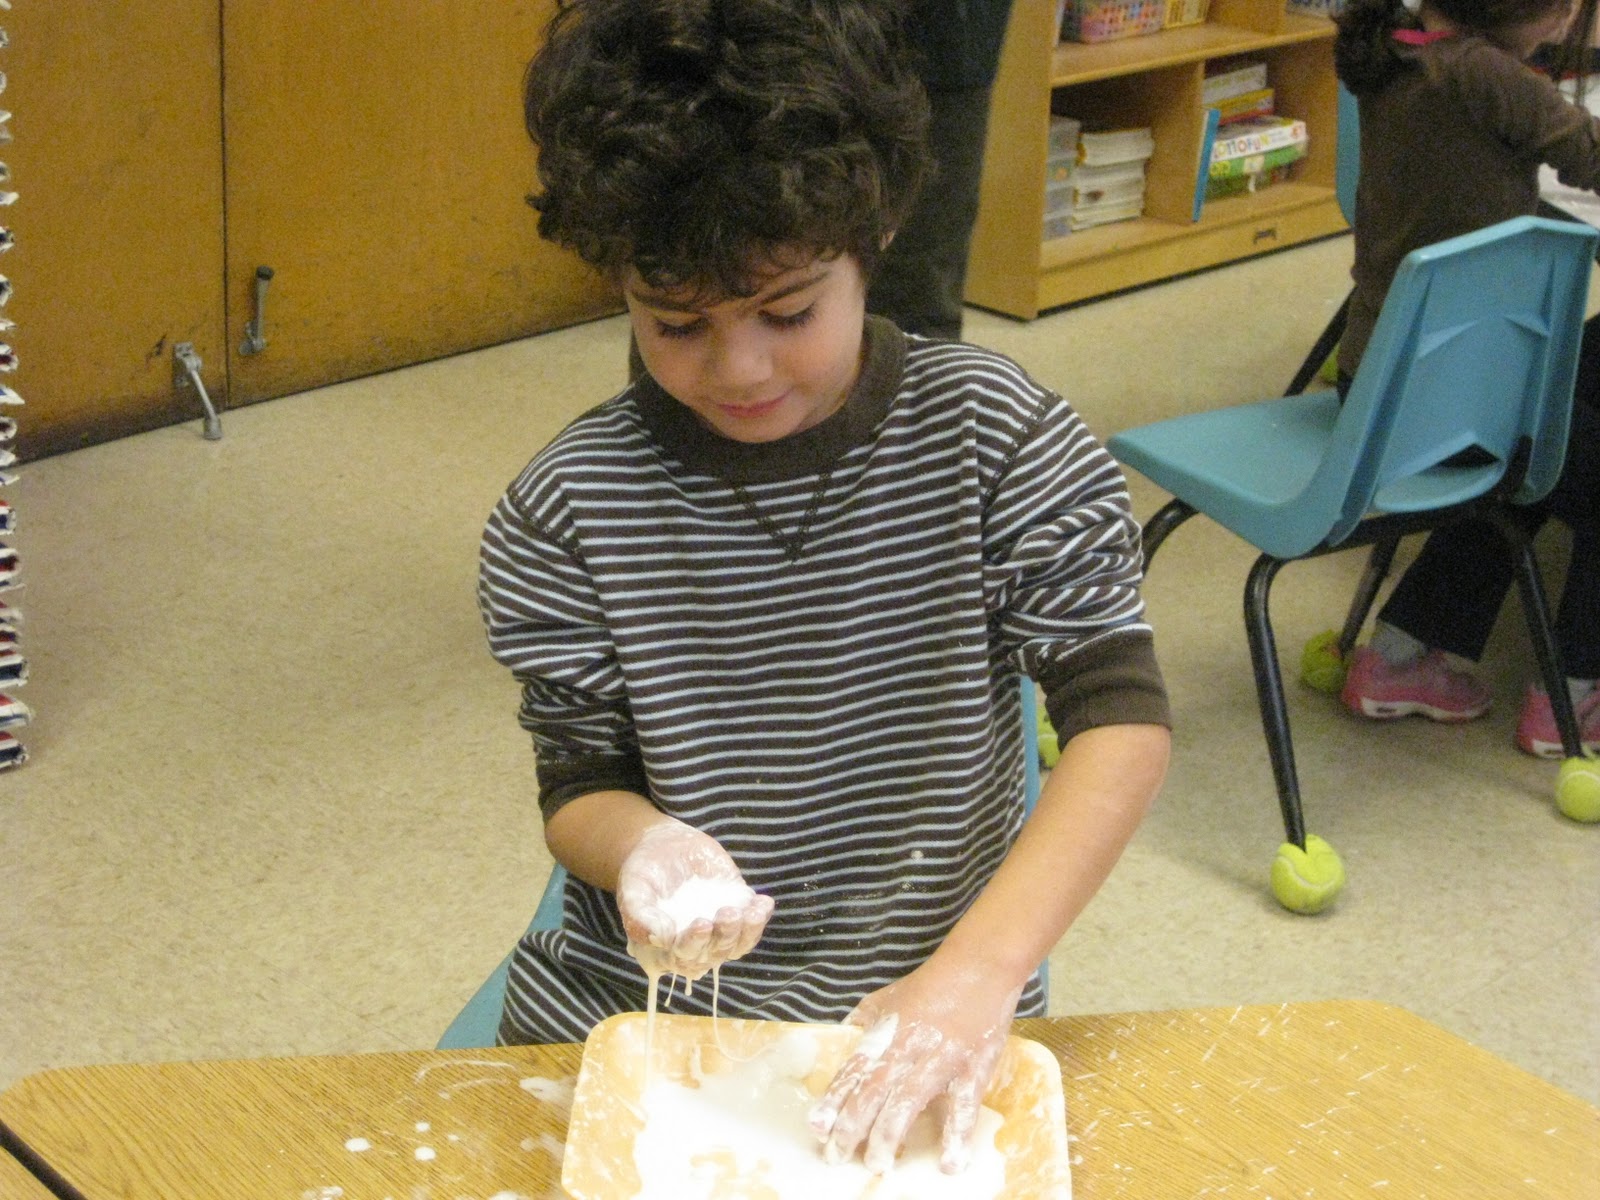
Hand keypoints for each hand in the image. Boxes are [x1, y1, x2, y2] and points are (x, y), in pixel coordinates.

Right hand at [616, 819, 773, 979]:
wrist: (663, 845)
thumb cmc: (643, 872)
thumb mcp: (633, 890)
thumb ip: (640, 916)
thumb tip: (662, 938)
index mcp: (669, 947)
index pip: (685, 956)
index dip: (695, 943)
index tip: (701, 923)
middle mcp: (696, 943)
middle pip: (715, 952)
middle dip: (724, 935)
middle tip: (726, 914)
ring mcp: (718, 928)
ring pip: (737, 943)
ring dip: (749, 931)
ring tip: (753, 912)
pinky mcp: (736, 908)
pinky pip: (752, 922)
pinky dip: (760, 916)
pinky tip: (764, 902)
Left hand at [808, 961, 1021, 1174]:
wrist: (978, 967)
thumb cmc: (932, 984)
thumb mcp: (888, 997)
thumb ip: (865, 1019)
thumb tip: (845, 1033)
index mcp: (885, 1036)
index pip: (851, 1075)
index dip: (833, 1103)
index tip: (817, 1128)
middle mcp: (906, 1051)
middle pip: (870, 1095)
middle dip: (851, 1129)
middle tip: (837, 1157)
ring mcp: (939, 1062)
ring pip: (906, 1105)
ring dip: (888, 1137)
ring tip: (878, 1164)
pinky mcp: (972, 1070)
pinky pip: (962, 1108)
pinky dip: (956, 1137)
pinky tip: (948, 1163)